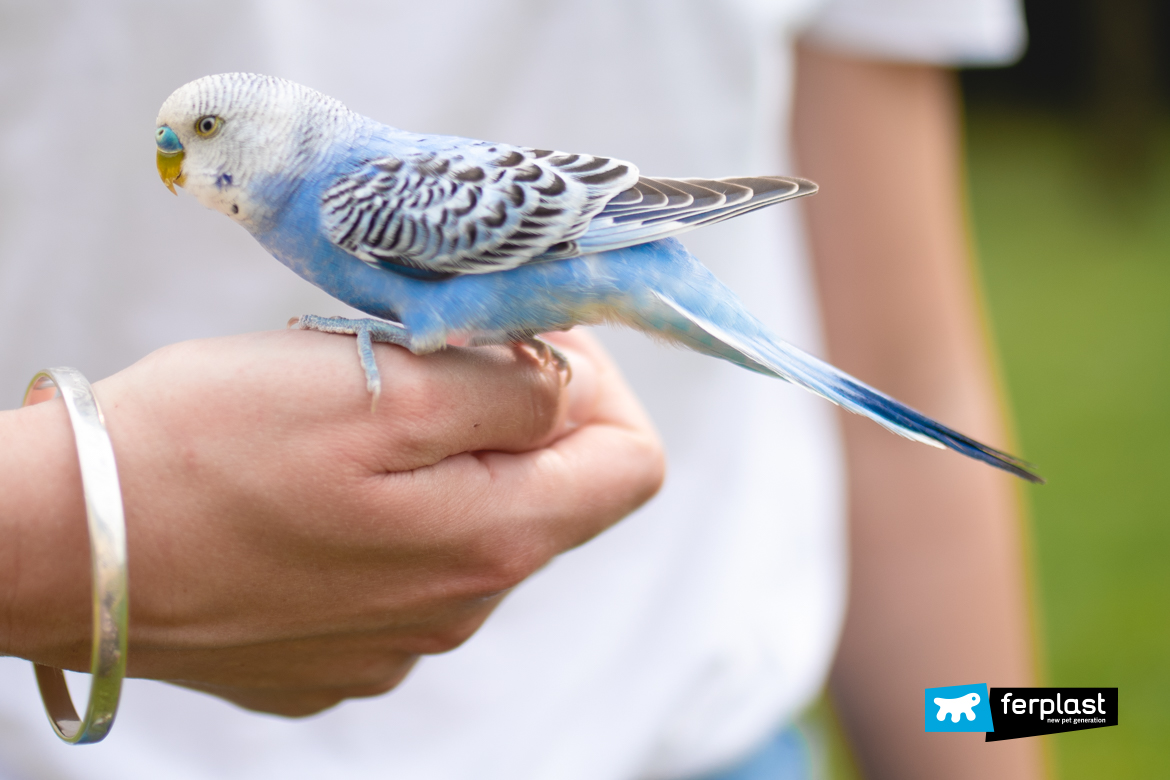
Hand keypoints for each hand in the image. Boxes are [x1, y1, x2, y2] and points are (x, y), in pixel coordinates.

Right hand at [0, 329, 662, 715]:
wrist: (59, 549)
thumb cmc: (208, 448)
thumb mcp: (382, 383)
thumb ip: (512, 387)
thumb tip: (574, 389)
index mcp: (492, 541)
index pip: (631, 464)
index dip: (603, 384)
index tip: (529, 338)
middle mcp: (460, 610)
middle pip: (551, 496)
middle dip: (514, 413)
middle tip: (429, 355)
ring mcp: (396, 643)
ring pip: (474, 529)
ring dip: (444, 461)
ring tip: (355, 418)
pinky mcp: (336, 653)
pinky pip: (404, 572)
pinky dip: (386, 514)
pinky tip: (312, 486)